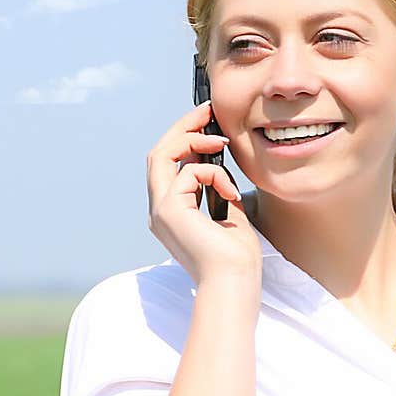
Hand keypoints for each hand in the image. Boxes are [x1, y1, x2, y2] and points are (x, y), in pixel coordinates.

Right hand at [146, 98, 262, 288]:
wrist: (234, 284)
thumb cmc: (236, 260)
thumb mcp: (230, 216)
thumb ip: (219, 193)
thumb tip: (223, 173)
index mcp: (173, 213)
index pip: (169, 165)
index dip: (185, 139)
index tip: (208, 123)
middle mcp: (160, 210)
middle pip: (159, 153)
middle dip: (182, 128)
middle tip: (207, 111)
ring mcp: (160, 210)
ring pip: (162, 156)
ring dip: (191, 139)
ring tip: (219, 140)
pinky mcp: (169, 211)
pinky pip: (188, 173)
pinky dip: (213, 174)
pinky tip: (229, 191)